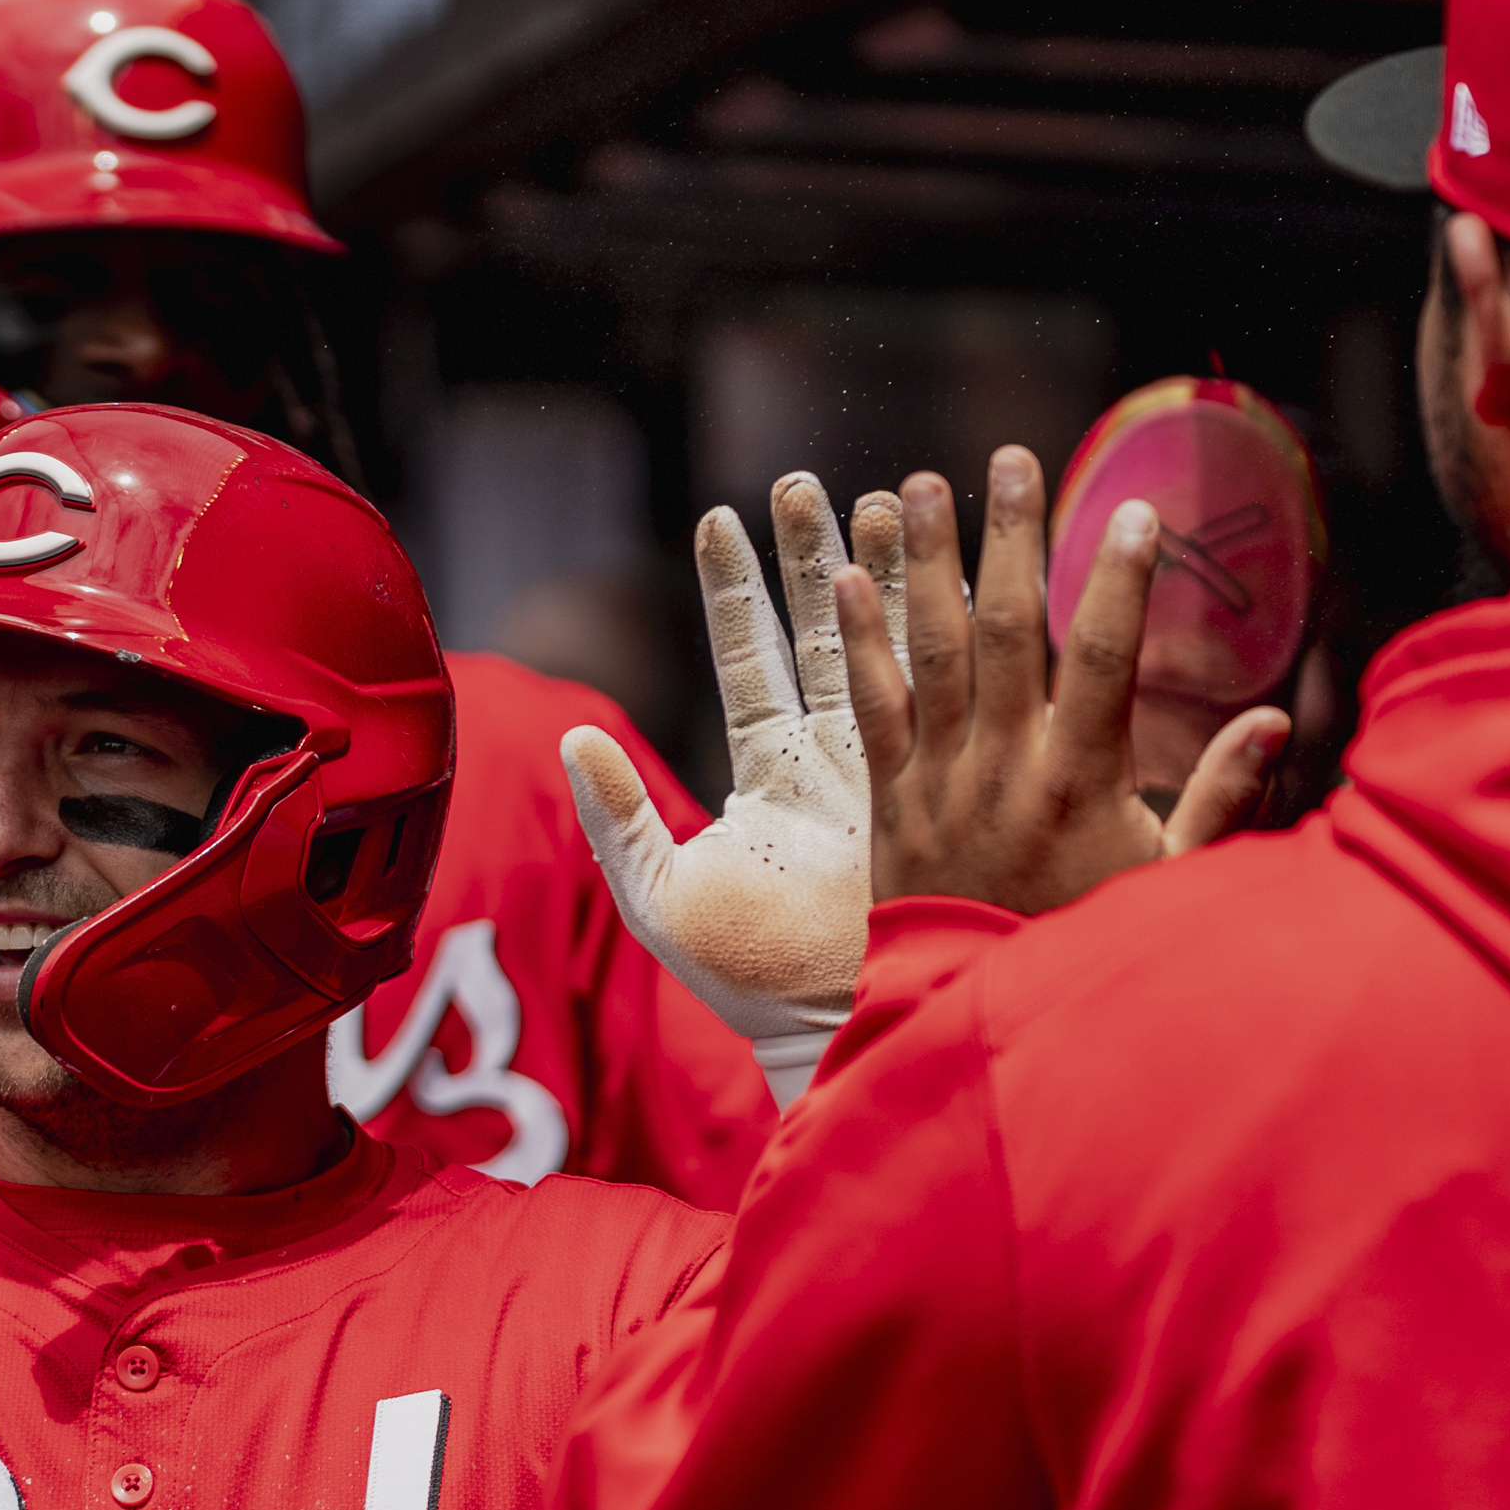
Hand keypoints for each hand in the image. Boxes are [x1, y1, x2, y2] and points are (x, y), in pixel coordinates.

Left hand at [564, 474, 901, 1101]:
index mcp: (772, 779)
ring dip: (878, 574)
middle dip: (812, 558)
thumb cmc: (743, 980)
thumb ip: (616, 818)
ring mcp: (890, 771)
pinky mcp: (932, 789)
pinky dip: (925, 634)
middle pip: (822, 636)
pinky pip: (926, 696)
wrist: (825, 1029)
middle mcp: (833, 765)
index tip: (720, 516)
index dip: (736, 592)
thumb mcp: (661, 894)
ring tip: (881, 493)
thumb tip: (577, 736)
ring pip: (883, 649)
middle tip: (803, 480)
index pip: (751, 661)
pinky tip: (930, 570)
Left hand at [839, 449, 1287, 916]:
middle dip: (1010, 538)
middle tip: (1008, 458)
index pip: (1104, 658)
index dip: (1118, 582)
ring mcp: (943, 779)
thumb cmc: (1089, 944)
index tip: (1131, 512)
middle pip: (1008, 630)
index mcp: (1083, 779)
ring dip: (926, 564)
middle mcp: (1007, 766)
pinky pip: (873, 709)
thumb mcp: (1171, 883)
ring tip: (918, 486)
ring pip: (933, 652)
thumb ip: (1223, 799)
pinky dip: (860, 644)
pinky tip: (846, 579)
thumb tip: (1272, 720)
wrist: (985, 1013)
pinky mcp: (893, 800)